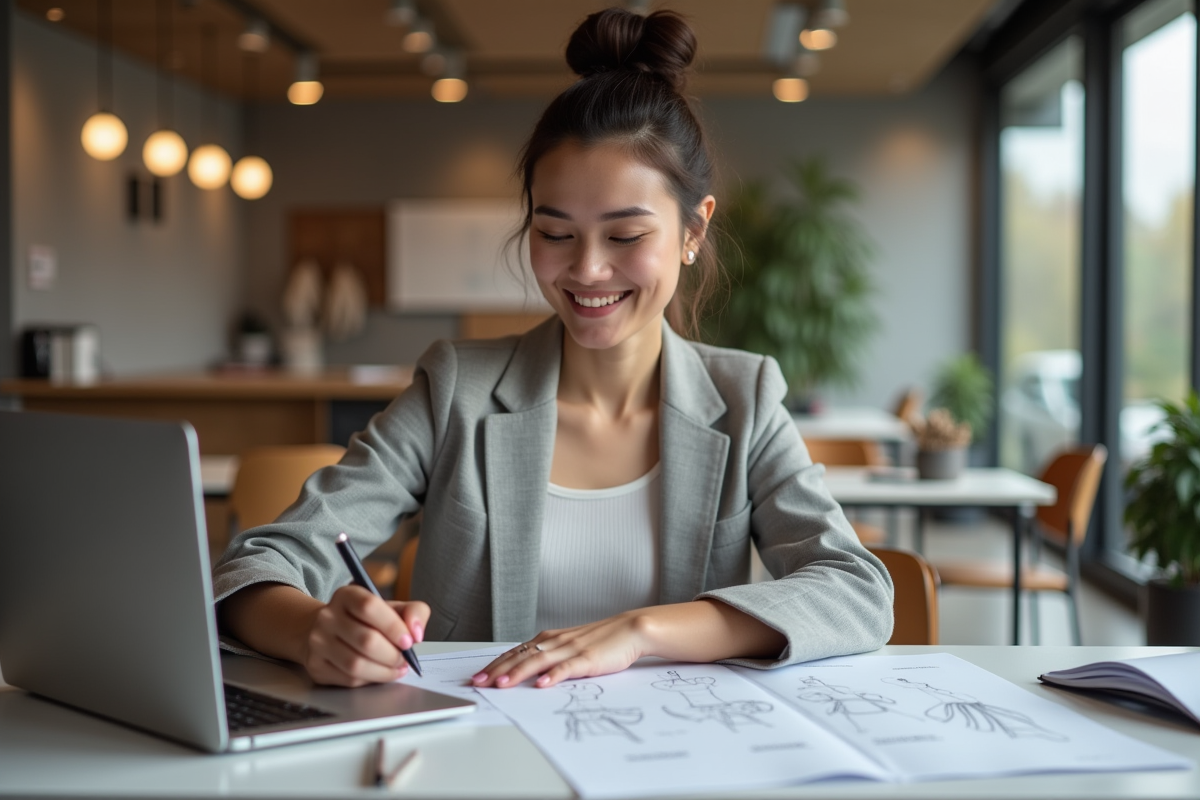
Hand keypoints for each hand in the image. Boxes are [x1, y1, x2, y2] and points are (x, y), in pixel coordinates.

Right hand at [301, 585, 429, 686]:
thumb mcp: (391, 608)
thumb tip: (416, 633)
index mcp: (346, 595)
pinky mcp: (316, 665)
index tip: (409, 641)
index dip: (393, 626)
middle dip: (393, 655)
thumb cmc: (366, 620)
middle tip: (405, 659)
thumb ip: (413, 612)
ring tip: (397, 668)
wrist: (328, 631)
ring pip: (356, 664)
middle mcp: (327, 616)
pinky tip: (380, 673)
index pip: (369, 607)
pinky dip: (370, 679)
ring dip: (384, 671)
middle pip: (366, 640)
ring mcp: (318, 642)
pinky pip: (348, 679)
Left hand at [472, 610, 653, 688]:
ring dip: (518, 673)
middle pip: (520, 657)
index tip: (478, 676)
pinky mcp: (587, 658)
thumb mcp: (570, 647)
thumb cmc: (600, 641)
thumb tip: (530, 674)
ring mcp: (570, 649)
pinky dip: (554, 675)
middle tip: (479, 682)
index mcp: (549, 639)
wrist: (630, 630)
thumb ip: (550, 658)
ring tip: (502, 684)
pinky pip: (567, 667)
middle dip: (497, 670)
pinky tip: (543, 684)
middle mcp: (555, 642)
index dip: (495, 664)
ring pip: (538, 661)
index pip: (515, 652)